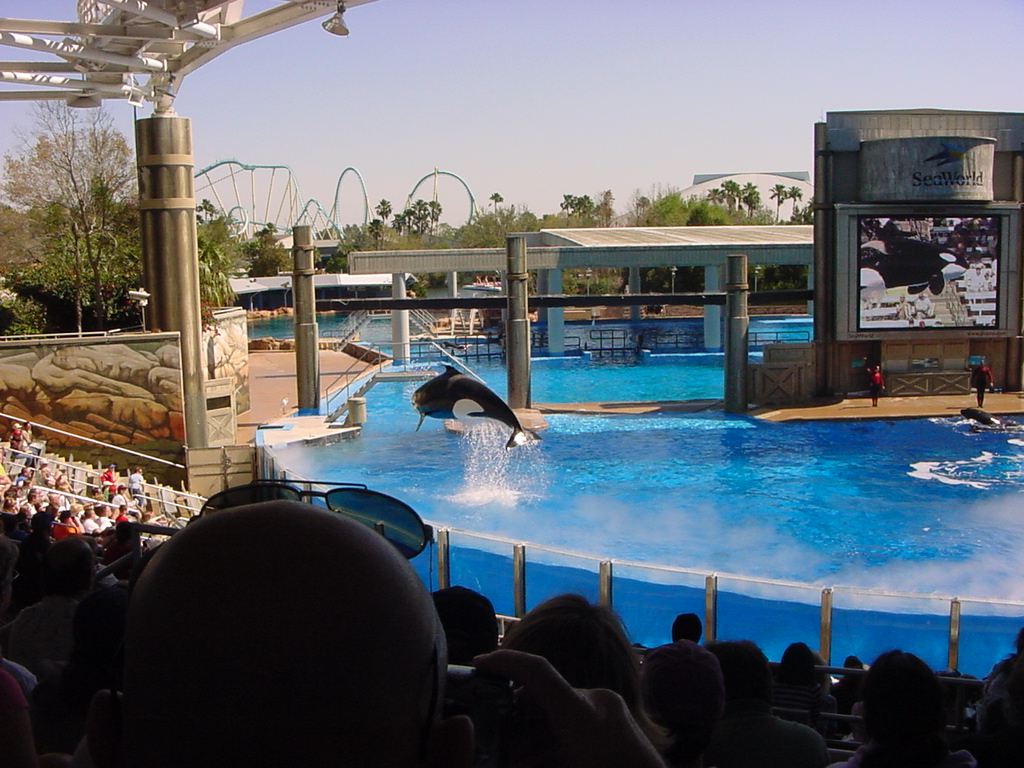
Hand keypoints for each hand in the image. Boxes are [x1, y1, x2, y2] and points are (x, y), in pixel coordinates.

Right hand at [473, 649, 665, 767]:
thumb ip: (525, 760)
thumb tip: (502, 755)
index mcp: (581, 716)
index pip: (537, 671)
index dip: (505, 661)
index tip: (480, 664)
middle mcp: (597, 704)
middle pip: (542, 696)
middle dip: (515, 720)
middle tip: (497, 747)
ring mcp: (611, 711)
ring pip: (558, 711)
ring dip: (534, 733)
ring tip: (520, 758)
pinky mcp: (619, 720)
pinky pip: (578, 719)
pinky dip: (555, 737)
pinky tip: (543, 757)